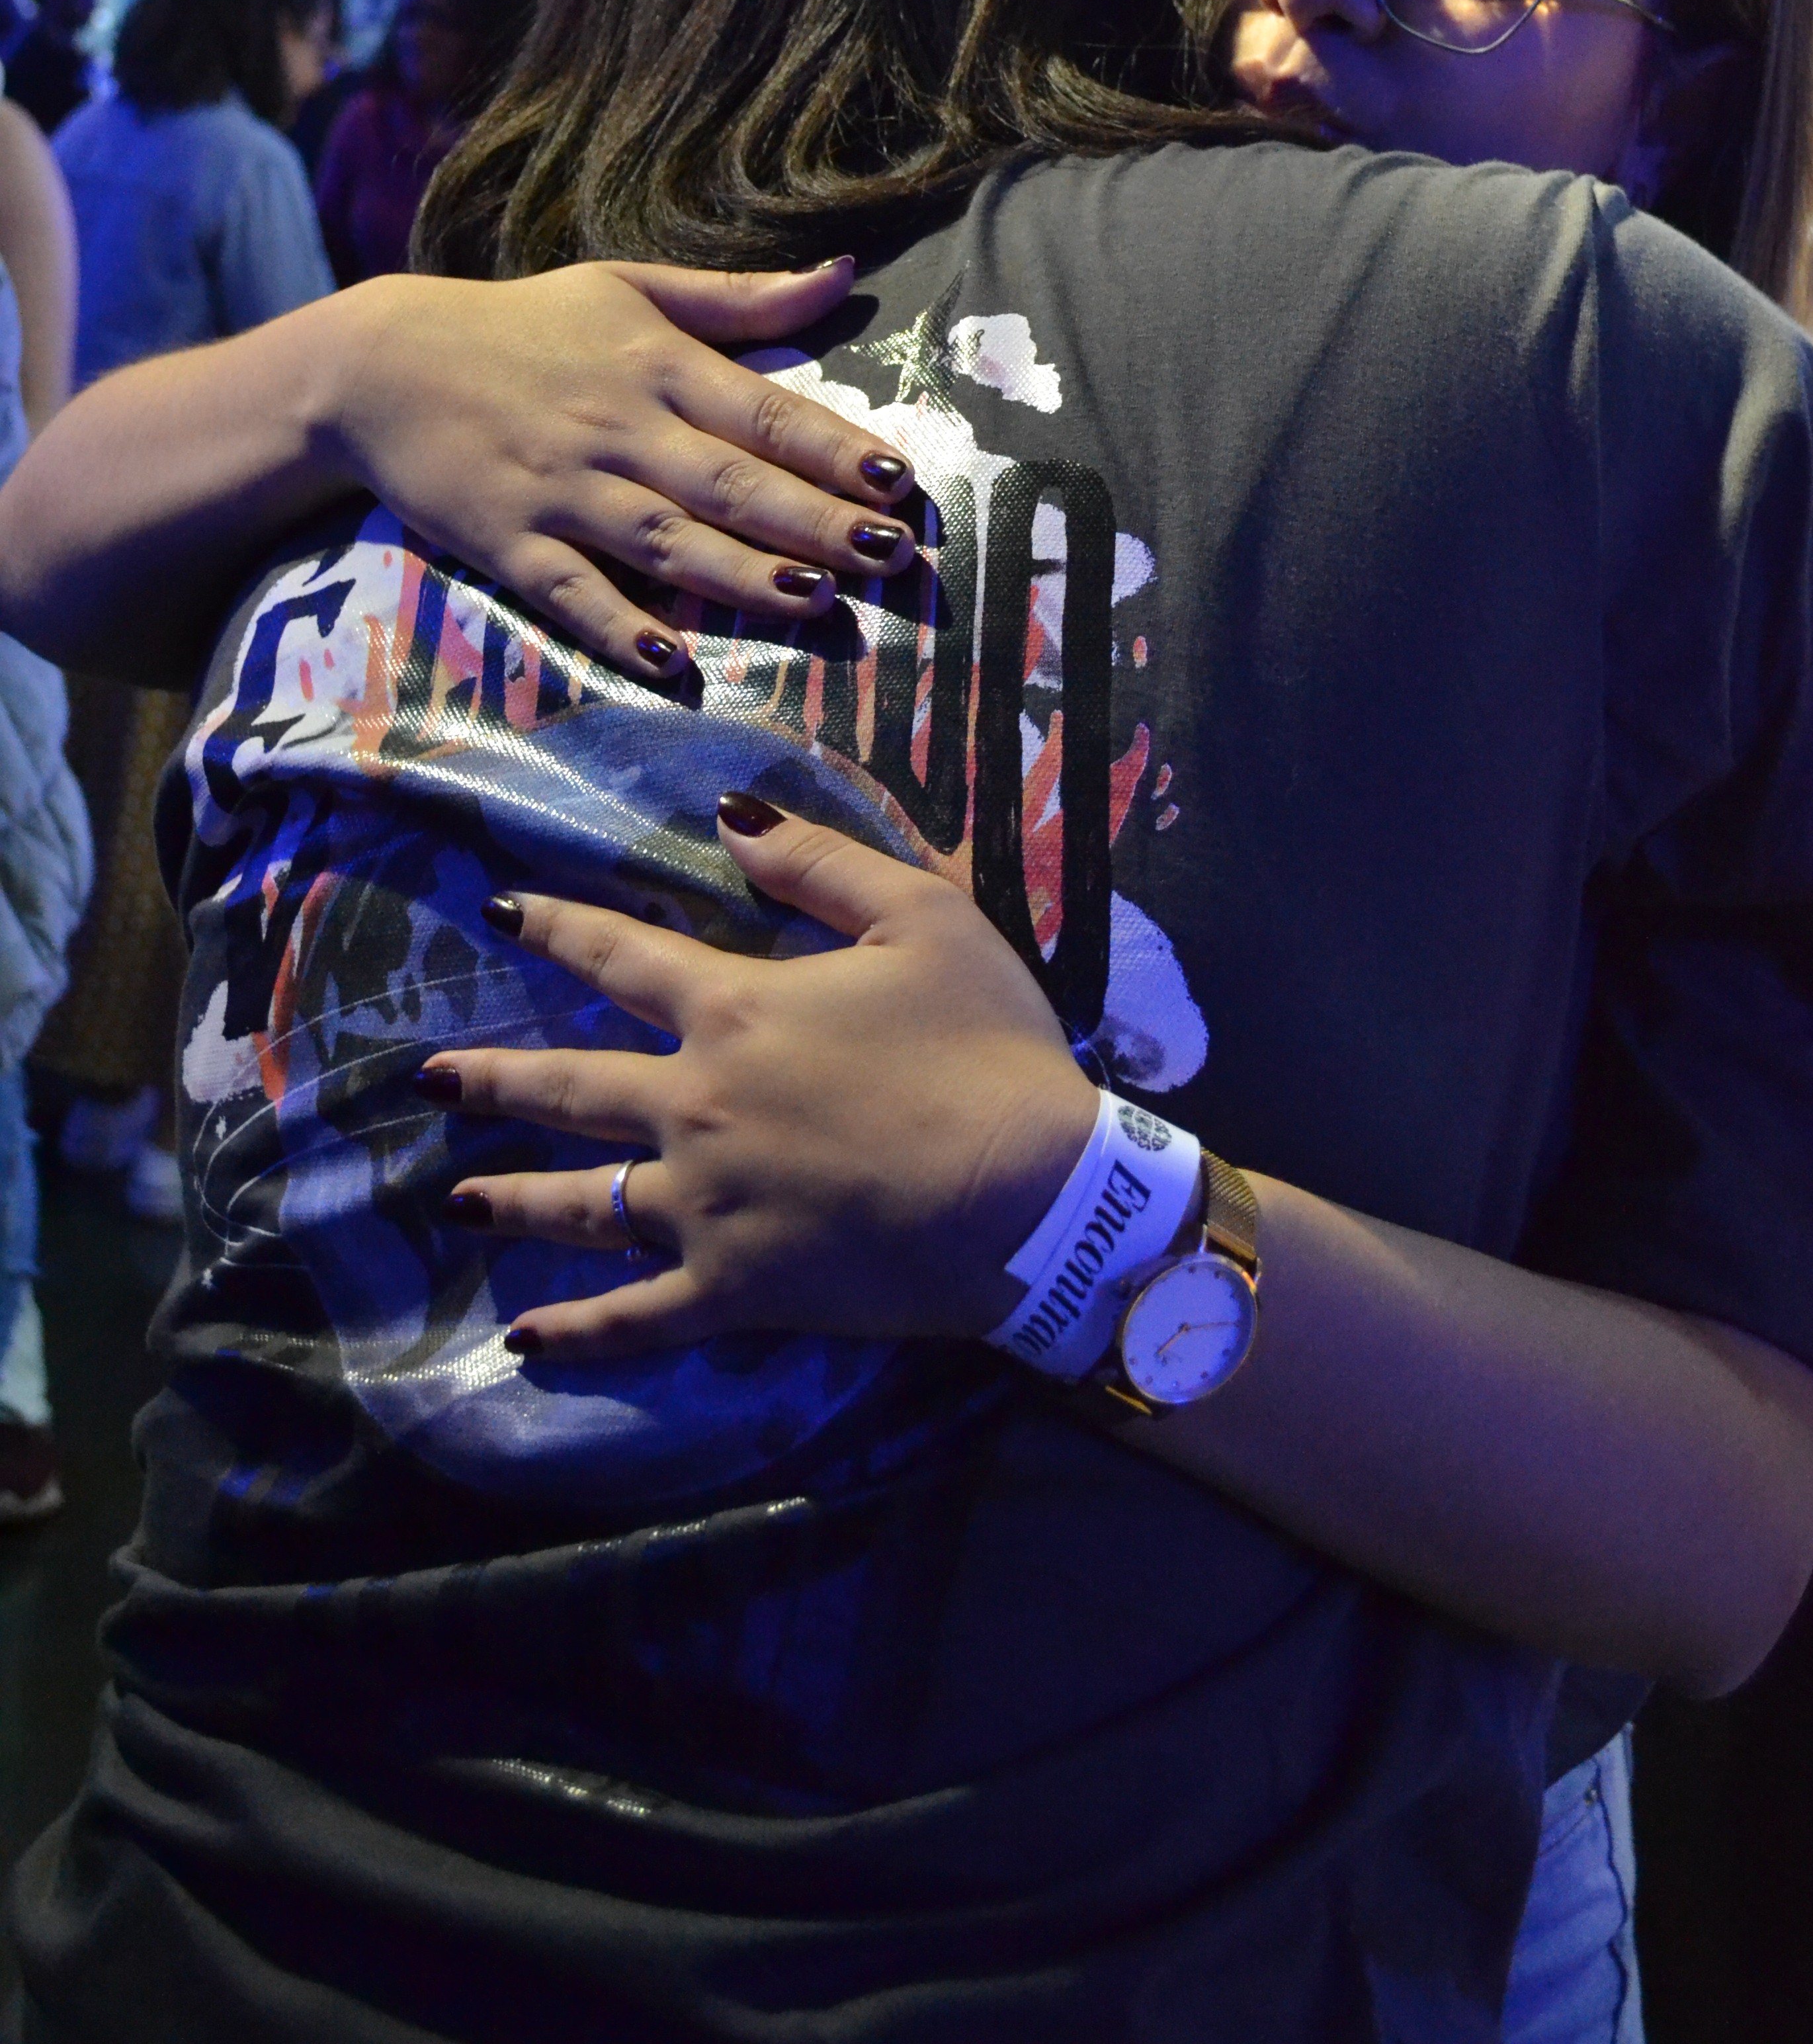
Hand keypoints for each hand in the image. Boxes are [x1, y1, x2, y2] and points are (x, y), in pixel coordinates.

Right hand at [325, 258, 916, 678]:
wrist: (382, 363)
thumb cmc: (526, 326)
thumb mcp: (632, 289)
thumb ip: (742, 297)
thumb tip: (845, 273)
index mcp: (657, 364)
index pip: (763, 411)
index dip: (833, 448)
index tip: (897, 481)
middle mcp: (618, 427)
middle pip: (730, 482)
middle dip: (814, 520)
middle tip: (890, 555)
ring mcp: (561, 489)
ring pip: (664, 538)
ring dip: (741, 573)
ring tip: (815, 600)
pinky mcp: (507, 542)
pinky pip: (571, 591)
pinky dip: (618, 626)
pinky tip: (673, 661)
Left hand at [429, 800, 1098, 1361]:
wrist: (1036, 1194)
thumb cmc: (987, 1048)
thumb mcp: (923, 917)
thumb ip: (820, 862)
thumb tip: (728, 819)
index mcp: (736, 1010)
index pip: (620, 956)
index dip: (557, 927)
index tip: (499, 913)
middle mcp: (695, 1106)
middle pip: (571, 1087)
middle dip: (492, 1081)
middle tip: (427, 1082)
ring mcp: (705, 1207)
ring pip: (582, 1203)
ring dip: (511, 1200)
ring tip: (454, 1202)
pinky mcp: (735, 1290)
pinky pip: (637, 1318)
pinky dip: (578, 1334)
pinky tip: (525, 1343)